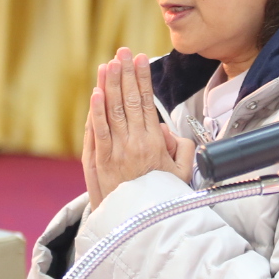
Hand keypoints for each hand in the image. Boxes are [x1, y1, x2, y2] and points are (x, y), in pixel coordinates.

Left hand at [81, 48, 193, 211]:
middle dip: (126, 73)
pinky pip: (98, 131)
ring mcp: (116, 151)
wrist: (141, 227)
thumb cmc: (162, 200)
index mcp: (155, 143)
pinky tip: (96, 92)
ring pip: (112, 111)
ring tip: (109, 64)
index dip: (143, 79)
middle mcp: (135, 143)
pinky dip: (97, 111)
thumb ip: (180, 147)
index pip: (148, 103)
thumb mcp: (182, 173)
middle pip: (129, 100)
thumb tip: (167, 129)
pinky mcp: (100, 162)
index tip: (141, 59)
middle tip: (123, 52)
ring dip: (110, 84)